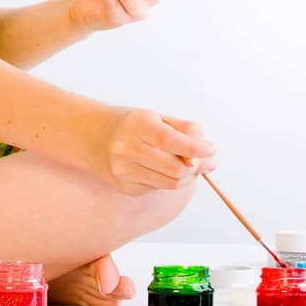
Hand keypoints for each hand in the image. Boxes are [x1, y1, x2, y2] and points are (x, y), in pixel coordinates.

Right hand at [95, 107, 216, 195]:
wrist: (94, 137)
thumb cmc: (131, 125)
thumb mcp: (156, 117)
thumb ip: (183, 129)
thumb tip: (204, 147)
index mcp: (137, 126)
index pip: (172, 141)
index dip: (196, 148)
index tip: (211, 148)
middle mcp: (128, 150)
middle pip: (174, 168)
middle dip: (198, 166)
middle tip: (210, 161)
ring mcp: (125, 172)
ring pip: (170, 183)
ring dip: (189, 176)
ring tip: (194, 166)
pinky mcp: (126, 187)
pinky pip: (159, 188)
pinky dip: (170, 180)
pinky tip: (167, 169)